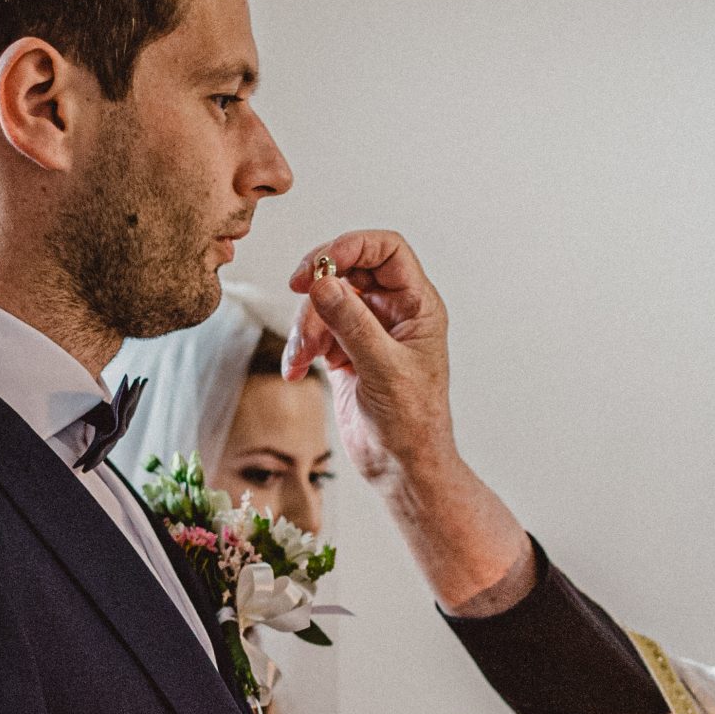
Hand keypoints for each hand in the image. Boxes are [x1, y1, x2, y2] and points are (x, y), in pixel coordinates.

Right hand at [284, 231, 456, 488]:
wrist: (402, 467)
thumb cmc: (412, 423)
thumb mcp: (383, 368)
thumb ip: (353, 323)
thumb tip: (324, 282)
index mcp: (418, 306)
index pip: (387, 250)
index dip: (352, 246)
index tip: (320, 265)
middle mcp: (394, 312)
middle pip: (348, 271)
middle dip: (320, 288)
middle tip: (297, 292)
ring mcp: (368, 330)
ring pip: (325, 301)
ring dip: (306, 325)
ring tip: (302, 358)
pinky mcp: (346, 351)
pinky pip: (315, 330)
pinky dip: (301, 345)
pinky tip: (296, 368)